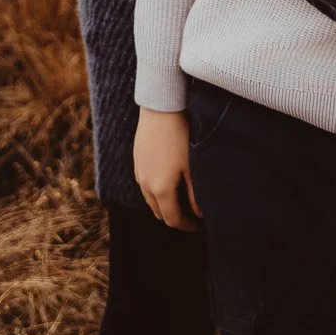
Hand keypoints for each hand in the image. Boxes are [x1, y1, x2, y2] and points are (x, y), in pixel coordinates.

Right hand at [133, 107, 201, 230]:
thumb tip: (199, 213)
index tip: (198, 225)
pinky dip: (156, 190)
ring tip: (181, 196)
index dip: (186, 226)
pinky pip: (145, 185)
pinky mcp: (136, 161)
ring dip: (164, 203)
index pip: (172, 220)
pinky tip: (169, 178)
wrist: (160, 108)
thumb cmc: (180, 136)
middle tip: (192, 213)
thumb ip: (194, 193)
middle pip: (159, 213)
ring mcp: (138, 173)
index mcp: (161, 189)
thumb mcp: (192, 166)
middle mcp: (145, 185)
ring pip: (150, 200)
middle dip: (175, 216)